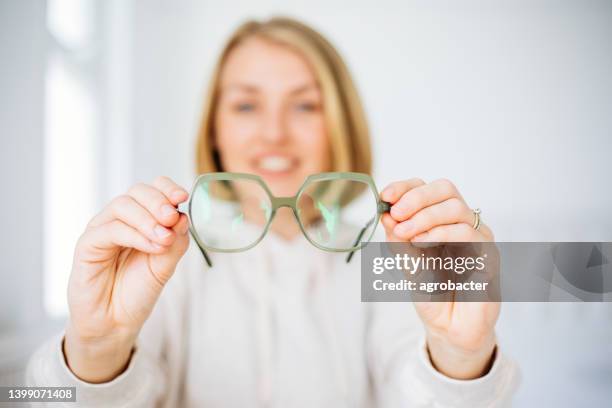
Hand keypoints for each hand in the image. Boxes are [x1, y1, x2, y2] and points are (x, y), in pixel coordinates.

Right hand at [64, 176, 189, 382]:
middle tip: (172, 219)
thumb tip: (183, 216)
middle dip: (159, 202)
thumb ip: (176, 241)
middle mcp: (120, 219)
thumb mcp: (166, 264)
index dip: (167, 188)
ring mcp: (102, 229)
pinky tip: (152, 246)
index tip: (183, 197)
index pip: (153, 190)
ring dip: (148, 220)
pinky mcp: (87, 245)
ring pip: (123, 206)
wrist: (115, 322)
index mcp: (141, 219)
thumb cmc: (138, 291)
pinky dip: (135, 235)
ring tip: (164, 239)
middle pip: (137, 192)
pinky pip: (110, 229)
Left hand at [380, 178, 497, 379]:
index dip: (406, 187)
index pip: (427, 188)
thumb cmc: (431, 292)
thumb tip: (386, 213)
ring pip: (457, 208)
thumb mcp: (406, 262)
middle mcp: (462, 223)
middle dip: (416, 198)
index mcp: (440, 219)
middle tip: (396, 213)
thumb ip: (398, 239)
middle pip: (445, 189)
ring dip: (425, 217)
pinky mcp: (489, 255)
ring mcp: (478, 237)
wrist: (449, 327)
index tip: (385, 196)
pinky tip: (422, 244)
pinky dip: (442, 234)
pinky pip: (470, 234)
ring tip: (405, 232)